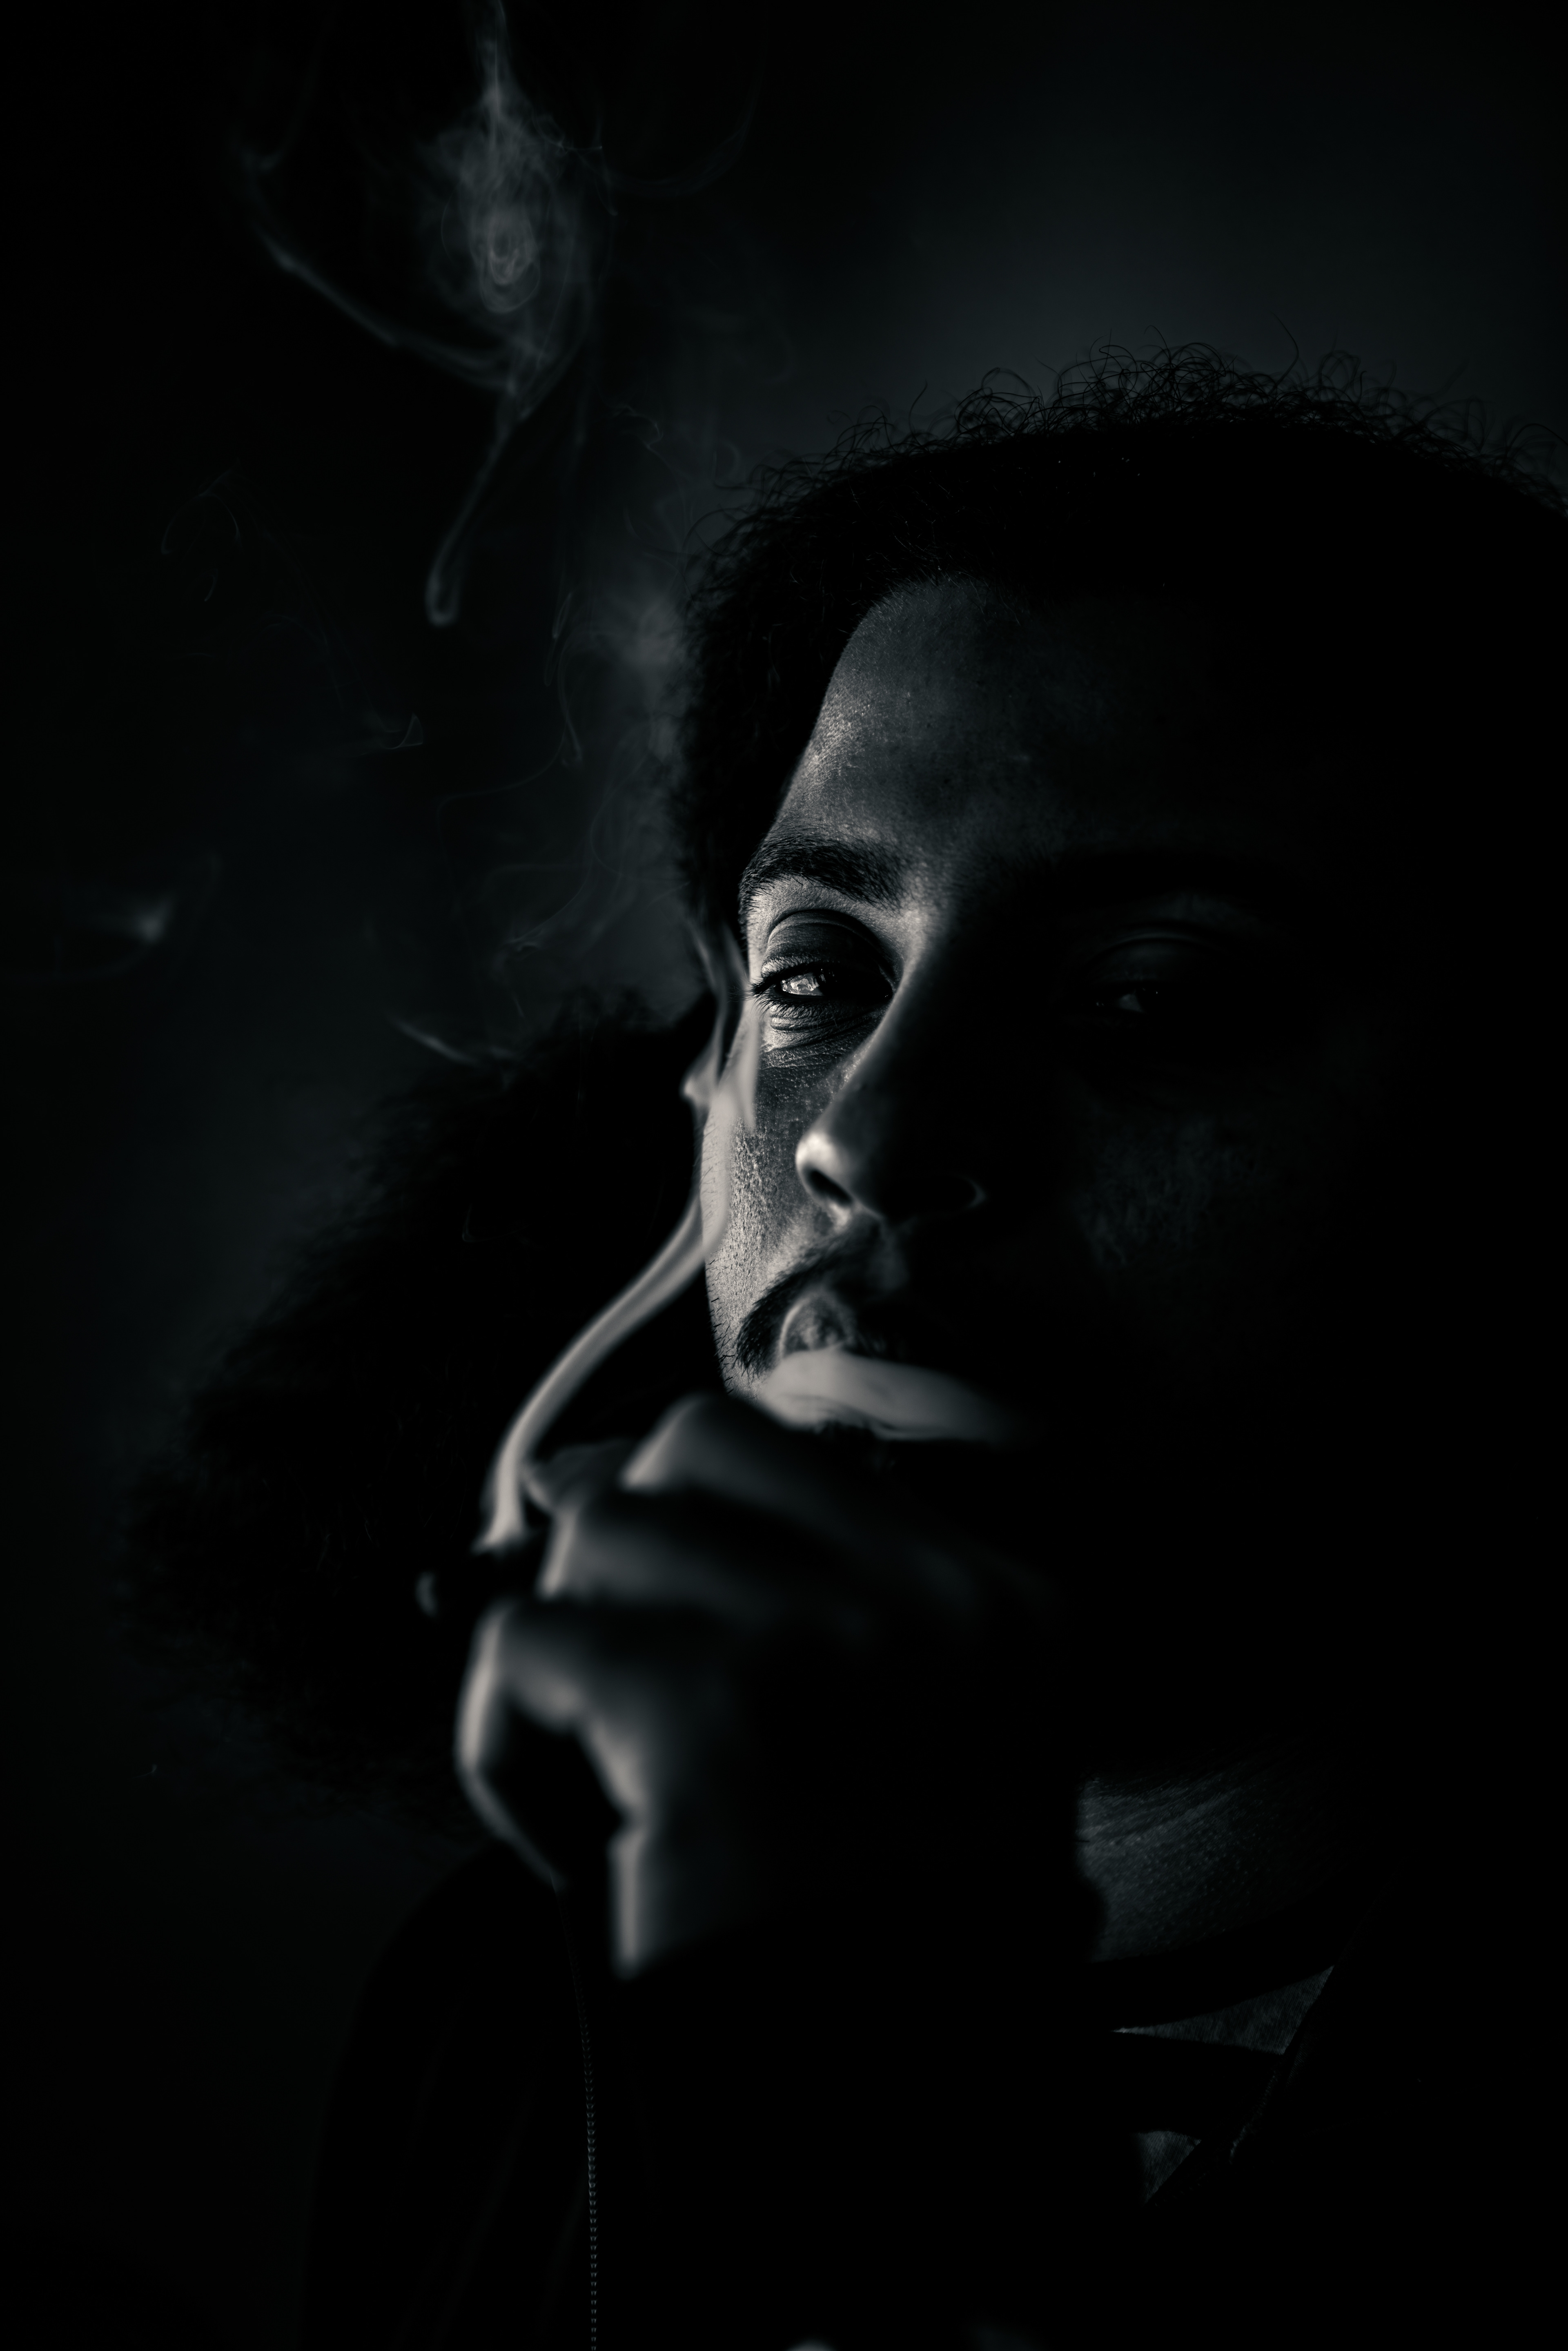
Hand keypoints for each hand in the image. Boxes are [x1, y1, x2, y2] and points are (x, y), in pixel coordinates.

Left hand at [456, 1394, 1062, 1973]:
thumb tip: (589, 1489)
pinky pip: (525, 1642)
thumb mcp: (899, 1752)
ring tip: (604, 1792)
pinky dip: (505, 1743)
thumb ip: (796, 1610)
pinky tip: (570, 1841)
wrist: (911, 2153)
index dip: (686, 1529)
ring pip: (594, 1532)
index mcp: (1002, 1608)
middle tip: (614, 1686)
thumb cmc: (882, 1966)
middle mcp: (938, 1604)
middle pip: (690, 1447)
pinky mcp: (719, 1713)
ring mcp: (837, 1645)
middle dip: (617, 1552)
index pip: (792, 1452)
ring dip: (561, 1661)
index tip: (656, 1632)